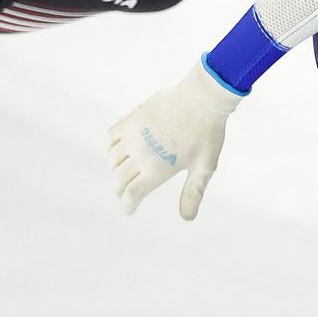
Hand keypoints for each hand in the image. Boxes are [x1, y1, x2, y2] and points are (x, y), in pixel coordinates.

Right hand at [106, 60, 242, 219]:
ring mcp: (134, 135)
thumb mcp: (204, 167)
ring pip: (112, 159)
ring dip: (116, 169)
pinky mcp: (132, 119)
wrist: (202, 98)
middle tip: (127, 193)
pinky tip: (118, 151)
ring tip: (125, 172)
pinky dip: (109, 148)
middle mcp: (141, 154)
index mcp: (158, 170)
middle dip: (121, 189)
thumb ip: (193, 192)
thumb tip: (187, 218)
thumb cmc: (207, 134)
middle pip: (119, 179)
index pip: (132, 194)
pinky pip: (110, 136)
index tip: (129, 209)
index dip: (127, 205)